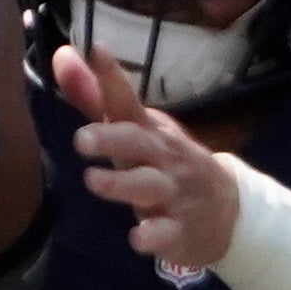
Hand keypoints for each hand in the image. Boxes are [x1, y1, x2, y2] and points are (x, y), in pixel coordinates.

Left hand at [52, 42, 238, 276]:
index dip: (112, 77)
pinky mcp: (181, 230)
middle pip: (140, 143)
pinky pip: (168, 233)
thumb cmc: (167, 165)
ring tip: (93, 181)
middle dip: (112, 138)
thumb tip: (61, 55)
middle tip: (81, 138)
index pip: (128, 101)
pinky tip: (138, 239)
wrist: (229, 213)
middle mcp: (164, 158)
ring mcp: (176, 194)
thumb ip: (97, 99)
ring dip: (123, 184)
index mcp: (150, 132)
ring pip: (150, 187)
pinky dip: (154, 236)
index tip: (95, 50)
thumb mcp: (138, 131)